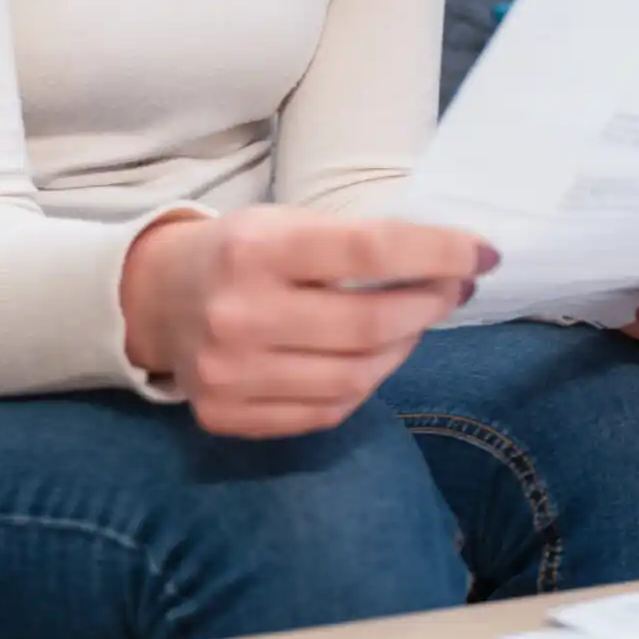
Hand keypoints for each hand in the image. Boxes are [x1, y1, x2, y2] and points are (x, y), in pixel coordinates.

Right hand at [119, 207, 494, 438]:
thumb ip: (358, 241)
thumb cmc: (240, 251)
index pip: (369, 250)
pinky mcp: (226, 416)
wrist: (155, 299)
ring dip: (404, 347)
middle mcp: (238, 313)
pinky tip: (374, 358)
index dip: (438, 252)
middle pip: (370, 324)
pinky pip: (326, 412)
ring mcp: (229, 373)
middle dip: (430, 304)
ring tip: (415, 321)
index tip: (482, 252)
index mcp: (256, 248)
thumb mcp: (287, 222)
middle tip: (455, 288)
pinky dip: (365, 385)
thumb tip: (453, 260)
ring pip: (356, 376)